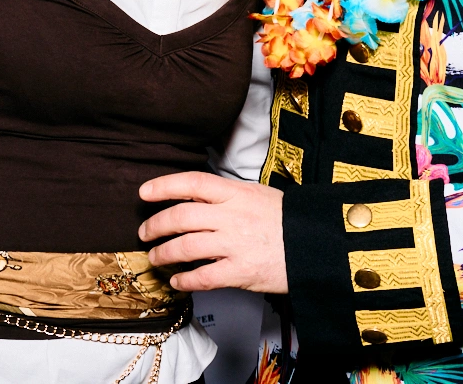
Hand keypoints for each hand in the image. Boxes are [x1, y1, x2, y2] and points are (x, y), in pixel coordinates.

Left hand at [138, 172, 287, 293]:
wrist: (317, 245)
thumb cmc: (288, 221)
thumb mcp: (258, 195)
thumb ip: (226, 196)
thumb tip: (195, 197)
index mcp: (236, 193)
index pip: (192, 182)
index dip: (164, 186)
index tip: (145, 193)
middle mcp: (232, 216)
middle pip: (181, 216)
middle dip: (156, 225)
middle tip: (145, 232)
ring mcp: (235, 244)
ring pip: (186, 246)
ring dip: (164, 253)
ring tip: (156, 257)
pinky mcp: (241, 272)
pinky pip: (204, 277)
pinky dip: (185, 280)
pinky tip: (178, 281)